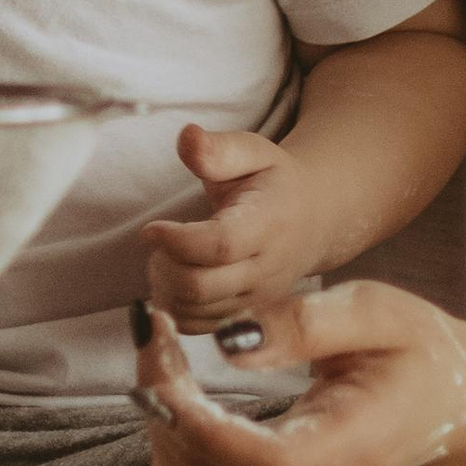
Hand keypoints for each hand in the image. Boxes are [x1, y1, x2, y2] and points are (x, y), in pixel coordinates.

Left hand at [136, 282, 465, 465]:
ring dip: (161, 434)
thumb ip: (305, 325)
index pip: (260, 463)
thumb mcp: (376, 311)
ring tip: (169, 368)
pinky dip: (172, 456)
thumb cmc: (417, 350)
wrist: (450, 403)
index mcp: (351, 448)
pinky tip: (183, 403)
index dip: (195, 418)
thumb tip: (229, 346)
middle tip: (157, 338)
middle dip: (163, 408)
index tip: (165, 351)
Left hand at [139, 123, 323, 325]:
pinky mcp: (246, 315)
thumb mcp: (253, 152)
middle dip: (165, 266)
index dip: (176, 241)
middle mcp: (266, 269)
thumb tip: (187, 137)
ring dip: (166, 288)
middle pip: (201, 287)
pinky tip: (177, 279)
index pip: (219, 246)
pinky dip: (176, 309)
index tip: (151, 229)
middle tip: (158, 243)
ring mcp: (258, 298)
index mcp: (268, 223)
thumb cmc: (274, 181)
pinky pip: (200, 328)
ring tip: (167, 257)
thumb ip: (218, 149)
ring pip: (196, 311)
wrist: (314, 218)